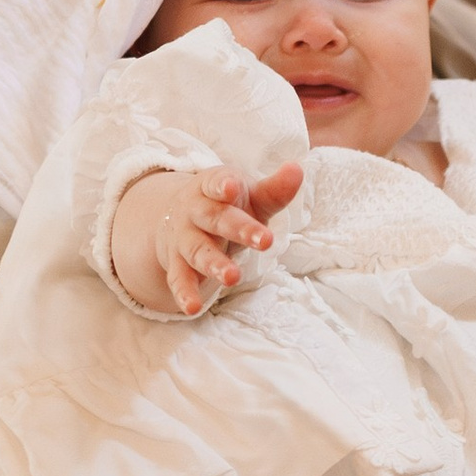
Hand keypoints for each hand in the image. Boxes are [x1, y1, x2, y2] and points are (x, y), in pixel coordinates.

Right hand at [110, 160, 302, 317]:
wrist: (179, 218)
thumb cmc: (227, 205)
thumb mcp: (251, 196)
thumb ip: (274, 189)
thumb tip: (297, 168)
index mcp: (212, 188)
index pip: (217, 183)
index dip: (224, 185)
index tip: (234, 188)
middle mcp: (195, 212)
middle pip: (215, 218)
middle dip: (239, 229)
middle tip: (266, 241)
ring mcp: (184, 238)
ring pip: (198, 250)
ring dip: (214, 264)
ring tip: (233, 277)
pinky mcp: (177, 263)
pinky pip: (179, 278)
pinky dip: (184, 293)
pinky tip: (192, 307)